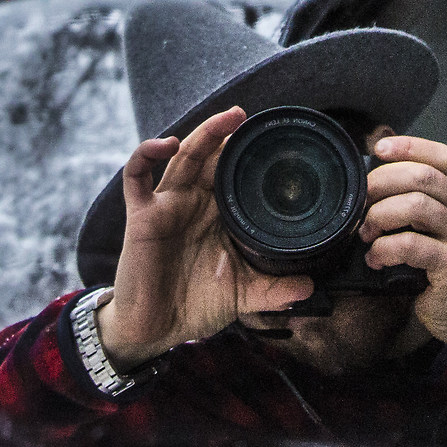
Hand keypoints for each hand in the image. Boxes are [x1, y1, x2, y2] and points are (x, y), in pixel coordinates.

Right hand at [95, 106, 312, 368]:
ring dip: (204, 134)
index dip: (248, 155)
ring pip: (183, 157)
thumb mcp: (241, 296)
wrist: (155, 329)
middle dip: (228, 134)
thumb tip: (310, 286)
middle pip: (210, 158)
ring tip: (228, 119)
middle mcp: (193, 203)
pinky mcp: (141, 214)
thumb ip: (274, 290)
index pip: (233, 175)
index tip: (273, 139)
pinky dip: (147, 153)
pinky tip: (169, 143)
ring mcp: (166, 205)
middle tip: (249, 117)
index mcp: (217, 215)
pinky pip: (136, 175)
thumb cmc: (194, 305)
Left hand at [359, 134, 446, 342]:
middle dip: (383, 182)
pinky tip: (376, 258)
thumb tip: (376, 172)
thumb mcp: (443, 224)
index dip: (410, 147)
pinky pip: (412, 245)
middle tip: (361, 199)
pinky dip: (385, 249)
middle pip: (424, 177)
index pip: (444, 157)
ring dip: (380, 216)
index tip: (379, 149)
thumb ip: (422, 197)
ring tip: (366, 232)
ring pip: (416, 206)